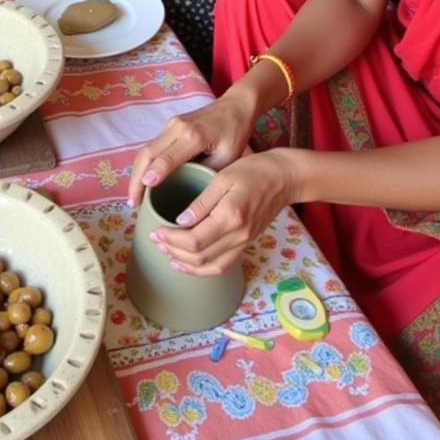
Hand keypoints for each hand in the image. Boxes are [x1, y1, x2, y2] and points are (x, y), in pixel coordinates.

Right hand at [127, 94, 255, 207]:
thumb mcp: (227, 158)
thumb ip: (206, 173)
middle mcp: (177, 127)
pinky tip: (143, 181)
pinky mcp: (170, 125)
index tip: (141, 195)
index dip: (152, 177)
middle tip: (133, 203)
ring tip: (134, 197)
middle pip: (147, 154)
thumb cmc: (234, 133)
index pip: (165, 158)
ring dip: (137, 173)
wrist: (235, 106)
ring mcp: (171, 124)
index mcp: (193, 136)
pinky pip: (152, 146)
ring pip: (146, 149)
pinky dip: (144, 164)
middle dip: (136, 180)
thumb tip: (189, 194)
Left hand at [145, 151, 296, 275]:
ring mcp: (244, 242)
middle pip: (199, 257)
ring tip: (167, 253)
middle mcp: (238, 235)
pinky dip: (202, 268)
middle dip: (173, 251)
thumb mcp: (224, 177)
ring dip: (185, 264)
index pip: (194, 241)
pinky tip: (188, 262)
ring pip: (210, 267)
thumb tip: (180, 221)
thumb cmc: (254, 171)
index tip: (155, 230)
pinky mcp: (246, 243)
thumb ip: (202, 201)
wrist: (284, 178)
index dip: (170, 240)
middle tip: (155, 239)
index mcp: (230, 217)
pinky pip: (222, 265)